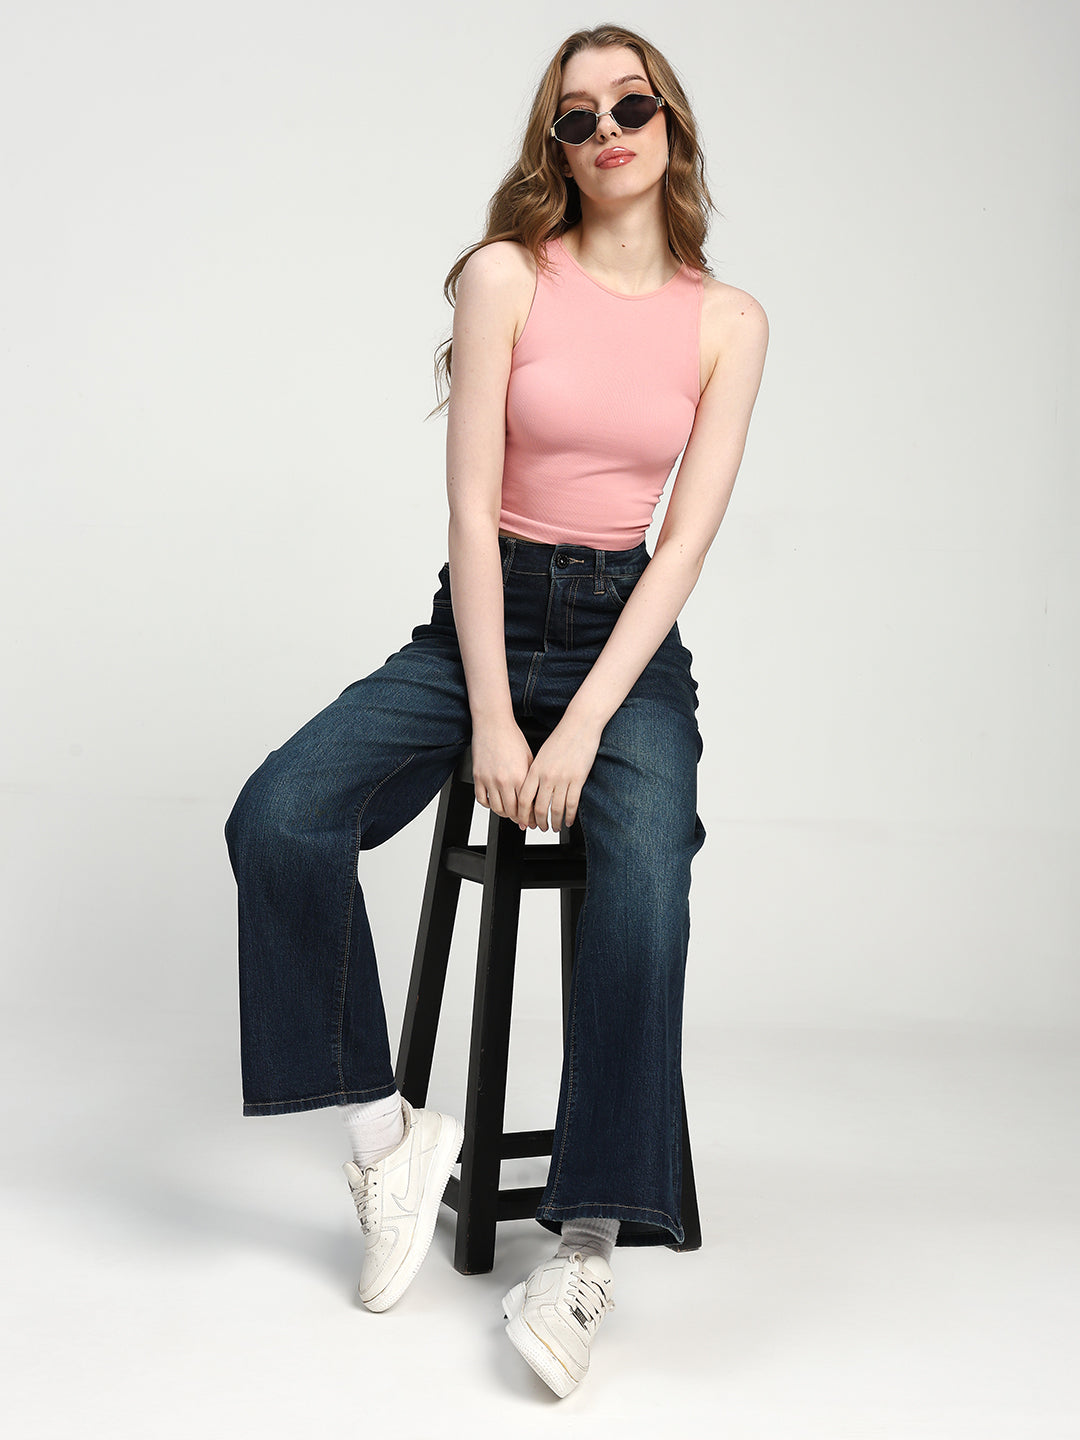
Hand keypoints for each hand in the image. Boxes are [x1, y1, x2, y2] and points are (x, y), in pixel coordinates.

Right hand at [470, 719, 533, 821]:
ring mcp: (489, 780)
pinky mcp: (478, 777)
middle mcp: (504, 781)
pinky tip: (495, 802)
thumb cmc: (512, 738)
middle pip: (512, 811)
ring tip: (510, 812)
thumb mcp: (530, 759)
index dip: (531, 817)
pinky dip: (489, 805)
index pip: (527, 806)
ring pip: (497, 809)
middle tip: (522, 820)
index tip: (533, 820)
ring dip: (504, 814)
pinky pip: (482, 800)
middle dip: (519, 819)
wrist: (493, 724)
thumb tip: (535, 797)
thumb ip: (531, 780)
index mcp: (520, 777)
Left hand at [514, 713, 602, 831]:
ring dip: (554, 822)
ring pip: (555, 809)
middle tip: (539, 828)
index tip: (524, 822)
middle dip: (538, 822)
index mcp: (535, 770)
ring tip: (554, 828)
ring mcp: (563, 779)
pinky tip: (568, 821)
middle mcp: (547, 776)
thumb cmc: (561, 738)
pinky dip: (569, 816)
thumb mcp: (542, 755)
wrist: (579, 725)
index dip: (522, 814)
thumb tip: (531, 791)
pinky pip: (572, 803)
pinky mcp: (578, 779)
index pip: (524, 799)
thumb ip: (535, 773)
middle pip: (539, 807)